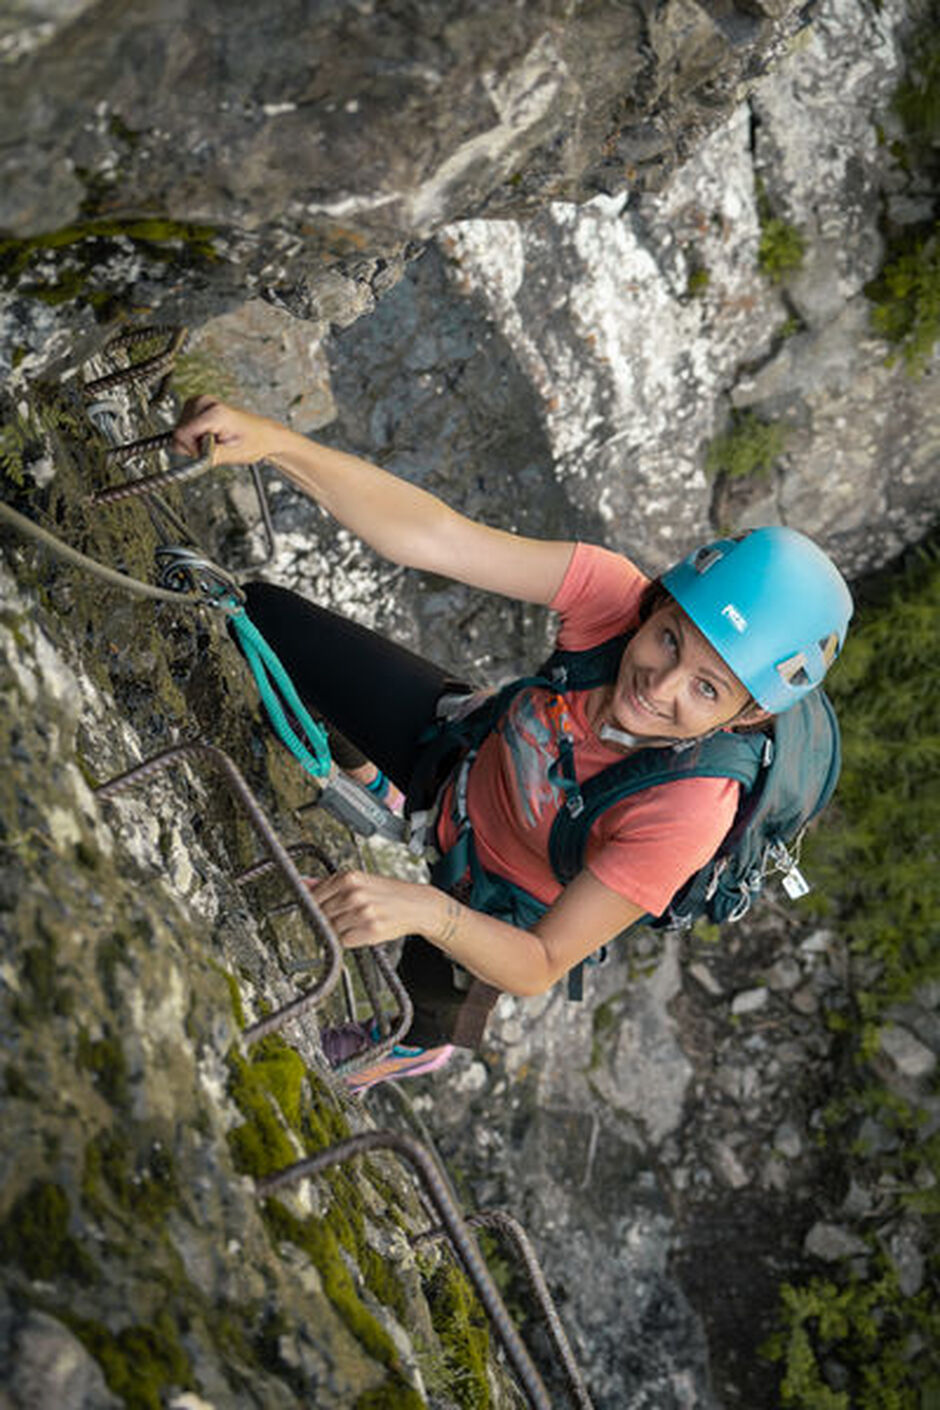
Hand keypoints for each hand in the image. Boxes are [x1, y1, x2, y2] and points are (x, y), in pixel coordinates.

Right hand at [173, 396, 285, 465]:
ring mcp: (199, 401)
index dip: (191, 449)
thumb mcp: (232, 455)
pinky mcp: (196, 405)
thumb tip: (186, 452)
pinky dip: (194, 435)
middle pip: (179, 432)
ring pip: (179, 430)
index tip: (208, 451)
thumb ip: (206, 455)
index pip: (181, 433)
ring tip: (215, 440)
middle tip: (215, 445)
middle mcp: (204, 402)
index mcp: (214, 413)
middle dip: (193, 445)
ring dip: (194, 441)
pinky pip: (183, 426)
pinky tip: (210, 435)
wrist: (263, 434)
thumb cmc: (253, 443)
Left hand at [308, 870, 433, 948]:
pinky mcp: (370, 930)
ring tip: (354, 922)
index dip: (314, 905)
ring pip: (331, 929)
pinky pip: (344, 941)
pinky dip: (349, 939)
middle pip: (321, 914)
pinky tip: (360, 930)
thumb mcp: (359, 881)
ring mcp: (362, 913)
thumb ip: (329, 883)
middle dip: (327, 918)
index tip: (317, 908)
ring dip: (339, 929)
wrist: (416, 905)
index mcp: (349, 878)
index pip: (314, 896)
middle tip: (342, 916)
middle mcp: (354, 894)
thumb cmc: (388, 893)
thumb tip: (303, 883)